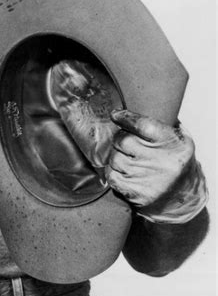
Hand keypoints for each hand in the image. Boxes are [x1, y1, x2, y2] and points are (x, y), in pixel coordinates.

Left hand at [48, 61, 207, 221]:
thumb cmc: (177, 161)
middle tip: (126, 142)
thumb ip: (163, 121)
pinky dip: (113, 173)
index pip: (143, 124)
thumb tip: (139, 98)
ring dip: (116, 157)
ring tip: (129, 159)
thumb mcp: (179, 137)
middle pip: (123, 142)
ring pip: (115, 159)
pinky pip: (112, 176)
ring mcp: (149, 180)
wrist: (184, 197)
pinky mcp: (138, 194)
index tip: (116, 115)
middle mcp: (162, 162)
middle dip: (120, 139)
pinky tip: (123, 172)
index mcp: (173, 143)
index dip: (126, 118)